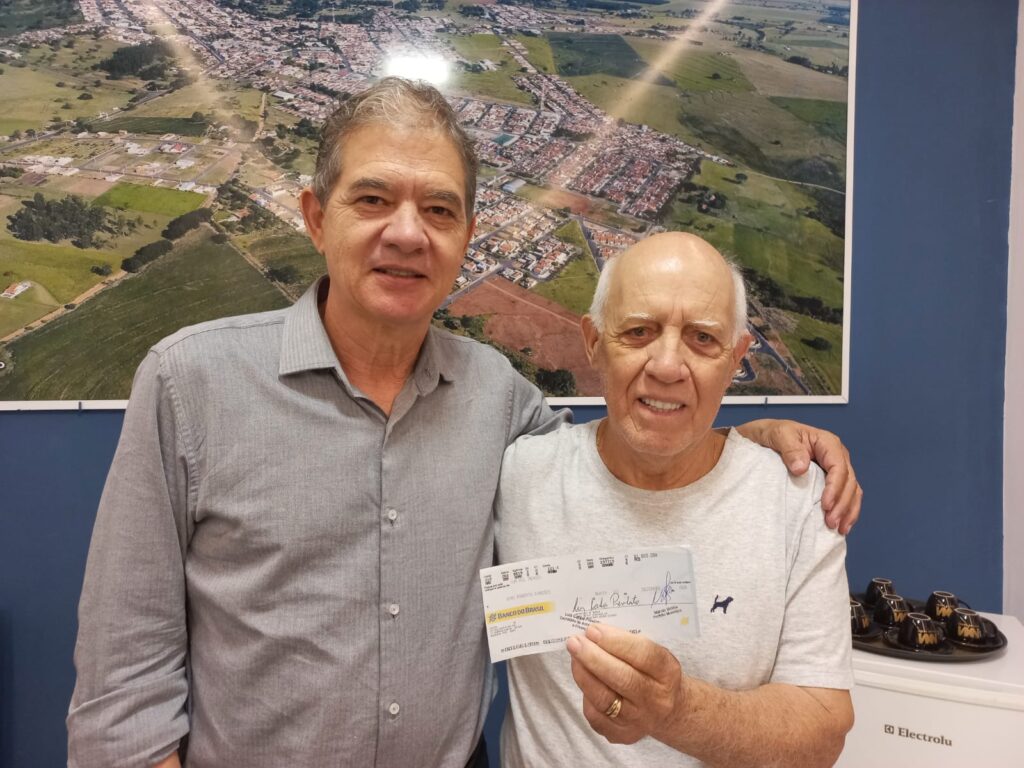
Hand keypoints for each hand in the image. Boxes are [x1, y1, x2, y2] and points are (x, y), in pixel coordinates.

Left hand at [566, 623, 686, 745]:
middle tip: (575, 642)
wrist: (668, 711)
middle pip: (623, 679)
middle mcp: (656, 700)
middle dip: (594, 658)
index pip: (644, 655)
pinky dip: (586, 695)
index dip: (616, 642)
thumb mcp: (654, 654)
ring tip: (574, 657)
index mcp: (668, 673)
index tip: (593, 630)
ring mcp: (639, 721)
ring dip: (584, 675)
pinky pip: (596, 716)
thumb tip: (594, 633)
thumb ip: (630, 643)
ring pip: (605, 699)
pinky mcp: (622, 735)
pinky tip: (583, 679)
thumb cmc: (653, 673)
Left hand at [736, 419, 861, 533]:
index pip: (838, 467)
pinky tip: (842, 525)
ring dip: (848, 511)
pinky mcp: (831, 480)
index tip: (825, 505)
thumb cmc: (774, 434)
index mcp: (827, 443)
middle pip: (849, 482)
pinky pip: (846, 495)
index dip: (835, 488)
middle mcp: (837, 455)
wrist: (766, 436)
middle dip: (843, 504)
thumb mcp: (778, 435)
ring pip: (852, 491)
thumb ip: (790, 449)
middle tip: (831, 523)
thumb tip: (801, 468)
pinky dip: (846, 510)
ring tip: (840, 529)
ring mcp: (836, 468)